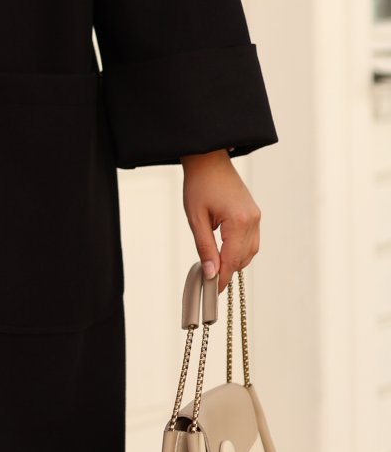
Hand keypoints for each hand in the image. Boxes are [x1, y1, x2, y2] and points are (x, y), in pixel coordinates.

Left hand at [180, 148, 261, 292]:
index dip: (222, 277)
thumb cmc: (199, 185)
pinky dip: (239, 250)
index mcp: (239, 220)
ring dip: (235, 261)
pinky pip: (251, 240)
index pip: (232, 259)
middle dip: (228, 271)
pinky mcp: (254, 214)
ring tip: (215, 267)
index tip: (212, 291)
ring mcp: (256, 217)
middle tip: (210, 282)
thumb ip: (204, 247)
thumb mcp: (196, 218)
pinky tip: (225, 252)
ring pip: (250, 251)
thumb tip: (210, 273)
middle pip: (244, 258)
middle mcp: (253, 220)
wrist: (209, 159)